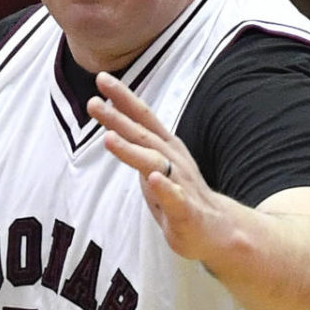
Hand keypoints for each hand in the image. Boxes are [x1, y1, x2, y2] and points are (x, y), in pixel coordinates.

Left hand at [88, 74, 233, 262]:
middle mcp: (173, 160)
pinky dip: (164, 188)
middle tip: (92, 102)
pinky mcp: (186, 211)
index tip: (101, 79)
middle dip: (117, 118)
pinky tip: (152, 178)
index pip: (142, 118)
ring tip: (108, 138)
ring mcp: (181, 184)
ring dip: (131, 150)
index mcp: (166, 149)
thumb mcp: (157, 168)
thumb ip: (139, 150)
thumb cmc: (181, 198)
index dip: (123, 99)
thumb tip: (113, 129)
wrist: (217, 230)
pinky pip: (175, 198)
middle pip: (143, 135)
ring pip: (154, 163)